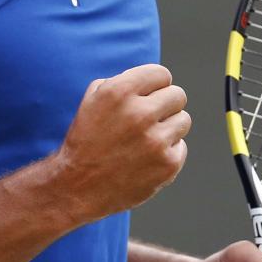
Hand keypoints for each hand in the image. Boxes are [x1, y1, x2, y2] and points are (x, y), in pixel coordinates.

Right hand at [51, 64, 190, 221]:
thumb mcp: (93, 100)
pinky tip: (147, 158)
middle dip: (165, 104)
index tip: (150, 95)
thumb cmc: (87, 139)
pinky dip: (167, 151)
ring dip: (169, 127)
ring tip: (147, 139)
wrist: (78, 187)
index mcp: (119, 92)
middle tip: (149, 118)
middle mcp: (139, 114)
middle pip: (178, 95)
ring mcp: (156, 141)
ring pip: (183, 120)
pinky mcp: (167, 165)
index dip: (155, 84)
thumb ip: (123, 82)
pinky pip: (181, 146)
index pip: (161, 74)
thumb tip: (153, 80)